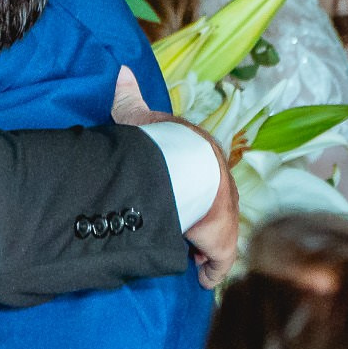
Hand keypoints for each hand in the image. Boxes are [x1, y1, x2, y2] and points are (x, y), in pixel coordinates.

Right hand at [109, 69, 238, 286]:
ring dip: (203, 245)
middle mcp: (222, 187)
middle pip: (214, 207)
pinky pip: (219, 263)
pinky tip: (198, 278)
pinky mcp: (223, 241)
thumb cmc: (162, 142)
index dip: (193, 189)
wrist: (183, 168)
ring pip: (217, 234)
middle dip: (199, 219)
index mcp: (206, 157)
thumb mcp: (140, 118)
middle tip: (182, 230)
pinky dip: (209, 272)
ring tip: (187, 254)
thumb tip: (122, 70)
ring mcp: (226, 216)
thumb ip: (130, 99)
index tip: (180, 200)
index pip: (204, 176)